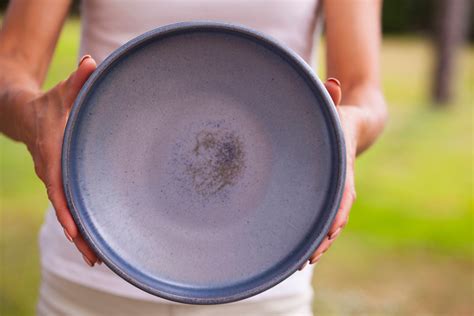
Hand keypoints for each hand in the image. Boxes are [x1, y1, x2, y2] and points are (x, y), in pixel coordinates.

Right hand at [24, 55, 99, 266]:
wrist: (25, 114)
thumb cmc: (49, 104)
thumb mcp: (63, 92)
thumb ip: (78, 81)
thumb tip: (92, 63)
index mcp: (52, 157)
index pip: (58, 188)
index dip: (67, 210)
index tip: (77, 232)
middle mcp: (52, 174)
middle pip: (64, 209)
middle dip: (79, 235)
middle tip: (96, 259)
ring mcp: (56, 180)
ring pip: (68, 213)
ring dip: (81, 237)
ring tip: (98, 260)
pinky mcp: (61, 182)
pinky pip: (70, 206)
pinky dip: (80, 224)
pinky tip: (94, 240)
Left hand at [299, 78, 357, 269]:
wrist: (355, 126)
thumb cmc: (342, 117)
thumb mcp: (337, 106)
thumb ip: (332, 96)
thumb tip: (332, 80)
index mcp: (344, 166)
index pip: (343, 194)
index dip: (336, 214)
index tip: (327, 233)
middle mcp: (343, 182)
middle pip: (336, 216)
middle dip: (324, 238)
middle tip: (308, 258)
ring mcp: (337, 190)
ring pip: (331, 222)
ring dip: (319, 242)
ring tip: (301, 263)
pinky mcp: (329, 193)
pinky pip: (324, 217)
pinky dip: (316, 235)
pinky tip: (300, 249)